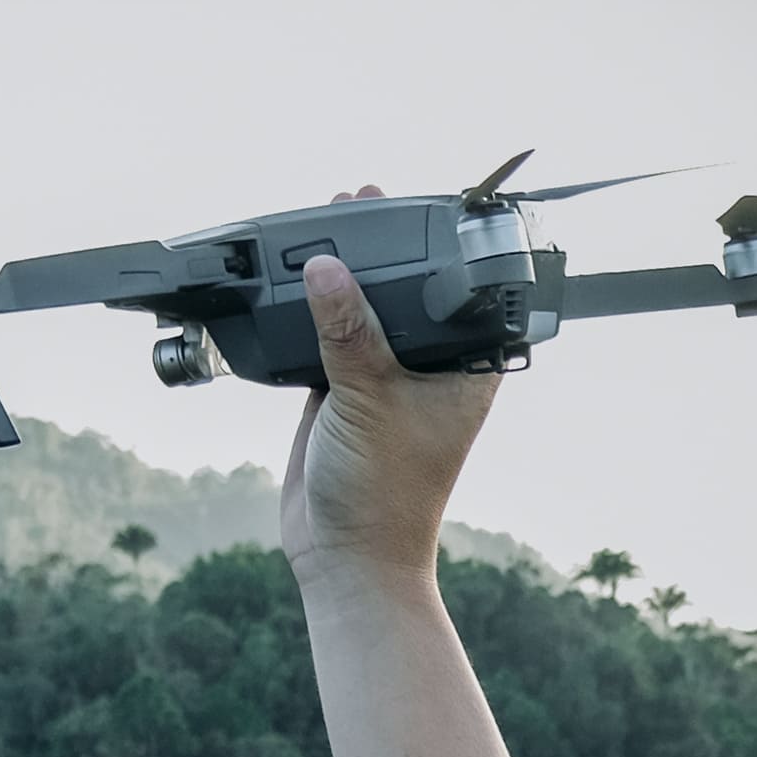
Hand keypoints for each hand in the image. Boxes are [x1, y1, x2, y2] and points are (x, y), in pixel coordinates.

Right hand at [280, 186, 501, 592]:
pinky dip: (306, 313)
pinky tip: (292, 281)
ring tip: (325, 224)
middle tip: (360, 200)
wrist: (342, 556)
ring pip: (360, 313)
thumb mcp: (369, 399)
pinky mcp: (337, 393)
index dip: (438, 247)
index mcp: (463, 368)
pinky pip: (322, 339)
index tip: (416, 206)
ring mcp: (380, 379)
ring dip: (340, 277)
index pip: (458, 290)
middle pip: (405, 293)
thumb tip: (326, 267)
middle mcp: (427, 368)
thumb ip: (347, 332)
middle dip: (381, 251)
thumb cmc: (385, 492)